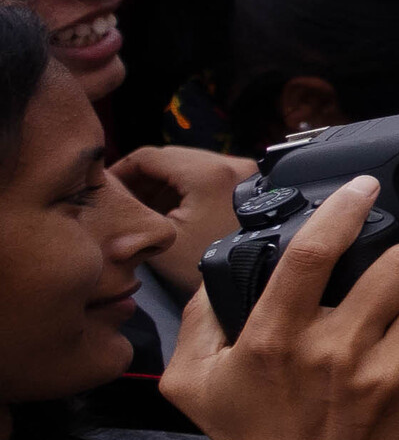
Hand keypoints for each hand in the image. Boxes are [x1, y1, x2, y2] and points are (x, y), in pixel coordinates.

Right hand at [106, 143, 250, 295]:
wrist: (255, 285)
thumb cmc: (206, 268)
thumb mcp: (159, 237)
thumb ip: (132, 206)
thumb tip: (111, 185)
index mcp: (210, 172)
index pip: (150, 155)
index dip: (120, 169)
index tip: (103, 186)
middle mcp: (233, 164)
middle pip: (171, 158)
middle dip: (141, 177)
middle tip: (121, 199)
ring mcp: (246, 173)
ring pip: (188, 166)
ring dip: (162, 183)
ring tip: (142, 207)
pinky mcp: (250, 185)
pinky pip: (207, 176)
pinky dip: (184, 188)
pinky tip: (168, 210)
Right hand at [157, 169, 398, 439]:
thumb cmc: (259, 436)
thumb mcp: (195, 383)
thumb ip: (198, 318)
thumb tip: (223, 265)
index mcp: (273, 339)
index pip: (312, 254)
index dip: (343, 208)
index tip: (363, 186)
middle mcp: (333, 352)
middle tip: (391, 273)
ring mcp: (387, 373)